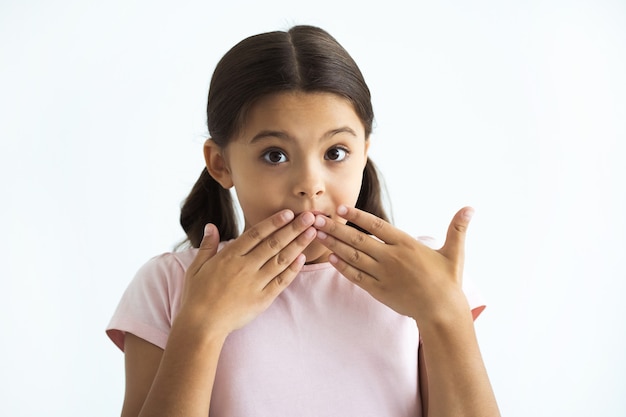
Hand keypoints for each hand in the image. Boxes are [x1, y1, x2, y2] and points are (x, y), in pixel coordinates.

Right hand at [179, 210, 316, 335]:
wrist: (202, 324)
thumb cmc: (197, 295)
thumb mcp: (197, 267)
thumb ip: (208, 246)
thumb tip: (211, 226)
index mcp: (230, 256)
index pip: (256, 234)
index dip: (274, 222)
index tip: (288, 213)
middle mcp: (245, 267)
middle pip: (273, 243)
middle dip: (293, 228)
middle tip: (309, 216)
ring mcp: (255, 283)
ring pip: (281, 260)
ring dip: (297, 245)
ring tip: (311, 232)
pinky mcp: (262, 299)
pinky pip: (281, 282)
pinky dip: (292, 270)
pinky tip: (302, 258)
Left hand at [313, 205, 473, 324]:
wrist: (442, 312)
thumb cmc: (448, 281)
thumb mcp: (454, 252)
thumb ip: (457, 228)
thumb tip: (470, 207)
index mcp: (406, 244)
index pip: (376, 225)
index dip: (357, 216)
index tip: (340, 208)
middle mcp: (391, 258)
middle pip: (357, 239)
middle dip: (335, 228)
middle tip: (316, 219)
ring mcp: (383, 275)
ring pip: (353, 256)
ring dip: (333, 245)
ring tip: (318, 234)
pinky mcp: (378, 290)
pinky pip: (356, 277)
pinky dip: (342, 267)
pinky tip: (329, 258)